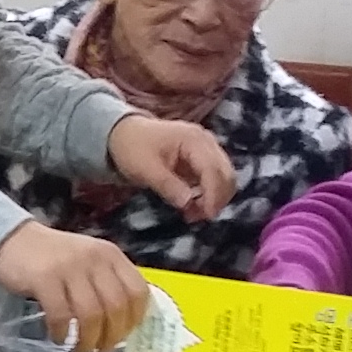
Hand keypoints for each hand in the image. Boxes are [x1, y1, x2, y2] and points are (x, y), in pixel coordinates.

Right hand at [0, 222, 147, 351]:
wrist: (13, 240)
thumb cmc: (54, 257)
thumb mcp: (89, 261)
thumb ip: (108, 282)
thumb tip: (124, 323)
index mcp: (111, 255)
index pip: (138, 291)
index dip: (135, 319)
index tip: (124, 335)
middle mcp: (94, 259)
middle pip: (116, 306)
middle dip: (112, 336)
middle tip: (102, 351)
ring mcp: (69, 267)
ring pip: (91, 314)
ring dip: (88, 340)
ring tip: (80, 351)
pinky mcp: (44, 278)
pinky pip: (60, 315)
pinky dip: (61, 333)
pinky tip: (58, 338)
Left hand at [105, 115, 236, 218]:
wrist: (125, 133)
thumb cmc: (133, 148)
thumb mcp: (145, 169)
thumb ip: (167, 186)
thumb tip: (188, 204)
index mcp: (193, 139)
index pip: (213, 169)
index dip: (213, 194)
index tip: (208, 215)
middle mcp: (207, 141)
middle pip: (226, 173)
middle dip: (217, 198)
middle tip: (197, 218)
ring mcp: (207, 149)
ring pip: (224, 178)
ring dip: (214, 198)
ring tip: (192, 214)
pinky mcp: (204, 159)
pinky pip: (215, 179)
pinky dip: (208, 195)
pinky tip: (192, 207)